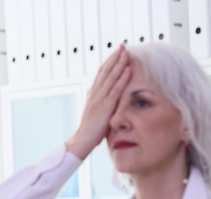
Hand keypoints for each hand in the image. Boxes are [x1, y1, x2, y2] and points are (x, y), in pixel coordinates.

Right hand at [66, 44, 131, 159]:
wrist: (82, 140)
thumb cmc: (90, 130)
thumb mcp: (96, 112)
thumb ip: (103, 103)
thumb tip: (111, 99)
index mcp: (93, 94)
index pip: (102, 73)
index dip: (109, 62)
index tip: (117, 52)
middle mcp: (95, 93)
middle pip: (105, 70)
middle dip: (115, 57)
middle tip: (123, 45)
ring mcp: (99, 99)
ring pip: (111, 76)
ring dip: (119, 63)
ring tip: (127, 52)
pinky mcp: (105, 106)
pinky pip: (116, 89)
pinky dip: (122, 78)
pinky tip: (128, 69)